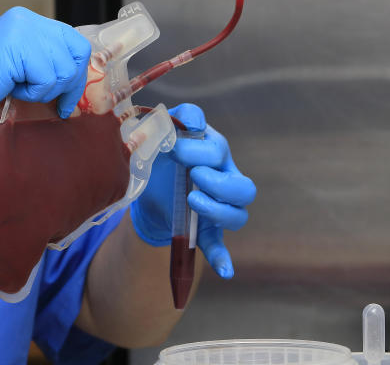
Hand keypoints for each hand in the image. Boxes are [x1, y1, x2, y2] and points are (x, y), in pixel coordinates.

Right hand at [0, 7, 91, 158]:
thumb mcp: (19, 66)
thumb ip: (43, 59)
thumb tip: (80, 74)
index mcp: (27, 20)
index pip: (74, 42)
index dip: (76, 72)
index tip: (67, 98)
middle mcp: (26, 18)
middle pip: (75, 53)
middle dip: (68, 84)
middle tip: (55, 104)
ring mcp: (22, 29)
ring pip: (64, 68)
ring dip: (45, 90)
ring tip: (18, 89)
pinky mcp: (17, 47)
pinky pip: (47, 78)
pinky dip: (33, 93)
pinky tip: (11, 89)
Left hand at [129, 103, 255, 277]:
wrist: (147, 183)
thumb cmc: (159, 151)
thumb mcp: (162, 131)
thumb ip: (176, 119)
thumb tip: (193, 119)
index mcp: (213, 151)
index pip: (219, 149)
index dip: (198, 150)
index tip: (173, 148)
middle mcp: (223, 178)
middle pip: (242, 186)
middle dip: (216, 181)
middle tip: (192, 176)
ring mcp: (218, 205)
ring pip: (238, 215)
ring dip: (218, 211)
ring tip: (193, 201)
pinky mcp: (206, 228)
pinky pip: (219, 245)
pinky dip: (222, 258)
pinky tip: (224, 270)